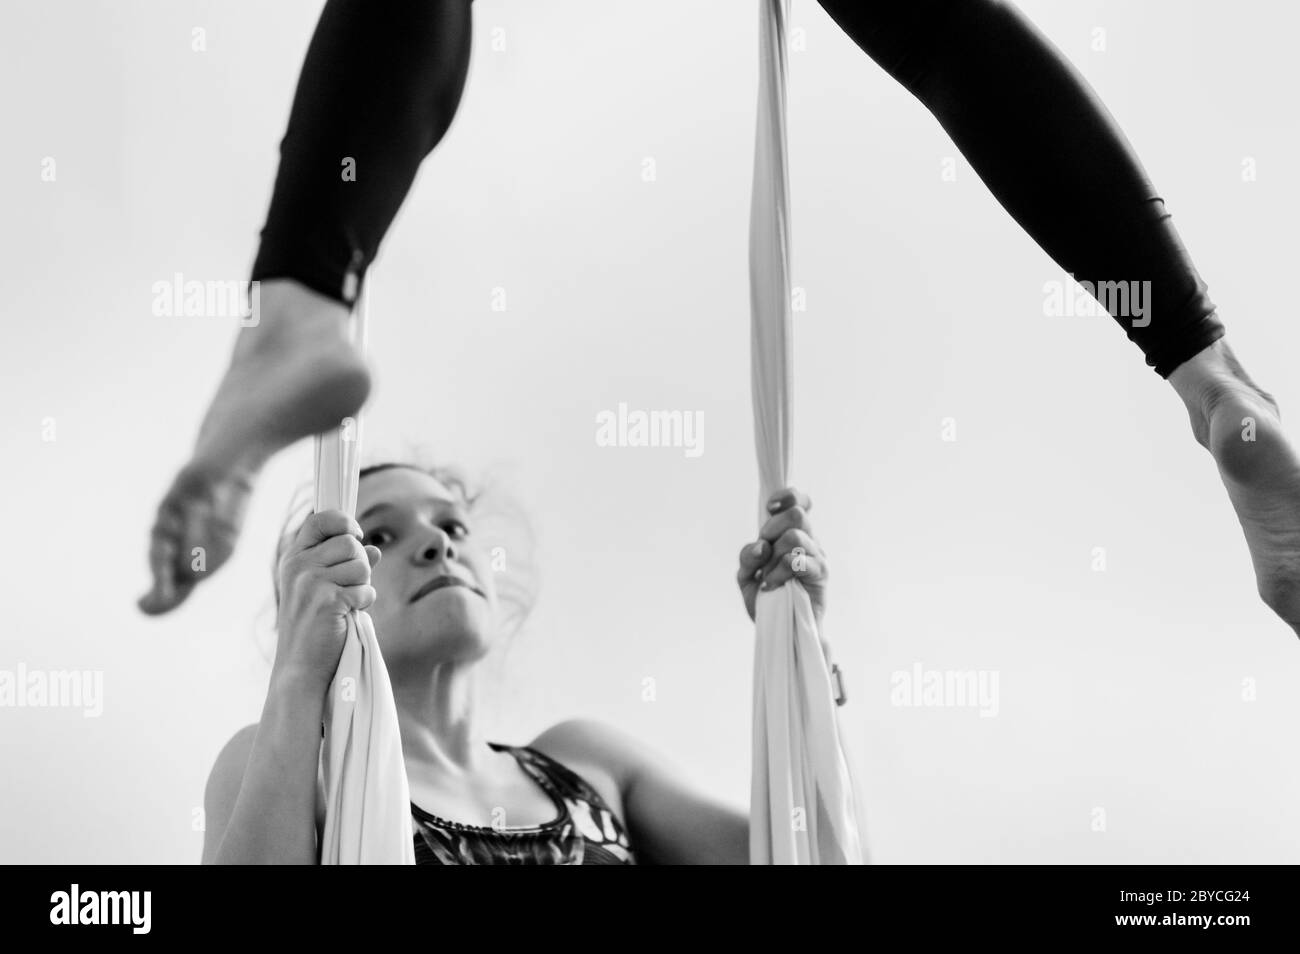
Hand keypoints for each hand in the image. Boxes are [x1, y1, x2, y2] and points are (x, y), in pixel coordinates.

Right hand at [271, 509, 380, 696]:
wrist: (301, 666)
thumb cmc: (314, 626)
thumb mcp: (323, 589)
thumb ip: (345, 565)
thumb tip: (375, 549)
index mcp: (294, 558)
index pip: (319, 519)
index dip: (343, 521)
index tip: (356, 533)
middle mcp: (299, 565)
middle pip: (350, 543)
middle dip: (360, 563)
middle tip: (349, 587)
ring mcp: (311, 582)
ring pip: (362, 565)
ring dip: (363, 585)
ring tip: (347, 603)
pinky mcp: (327, 601)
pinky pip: (365, 590)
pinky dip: (364, 602)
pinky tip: (349, 615)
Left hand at [735, 486, 827, 626]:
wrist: (779, 629)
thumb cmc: (765, 598)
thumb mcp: (746, 574)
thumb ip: (748, 555)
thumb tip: (761, 546)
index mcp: (793, 534)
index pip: (798, 501)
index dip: (785, 497)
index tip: (769, 510)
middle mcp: (809, 541)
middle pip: (797, 514)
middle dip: (771, 529)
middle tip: (764, 553)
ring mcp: (817, 557)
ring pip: (795, 536)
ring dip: (773, 556)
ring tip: (767, 575)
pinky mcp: (820, 575)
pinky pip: (796, 561)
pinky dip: (777, 573)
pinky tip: (771, 586)